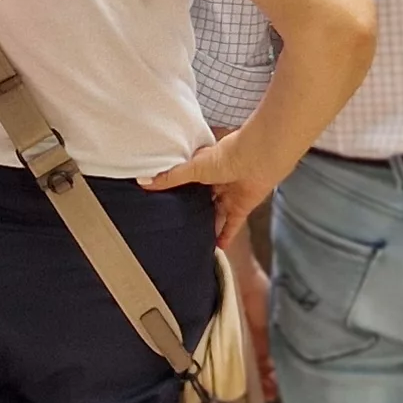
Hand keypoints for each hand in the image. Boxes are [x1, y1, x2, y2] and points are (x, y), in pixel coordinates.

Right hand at [141, 130, 285, 244]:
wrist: (259, 159)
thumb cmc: (227, 155)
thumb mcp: (193, 168)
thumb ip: (170, 178)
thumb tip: (143, 182)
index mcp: (204, 165)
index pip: (187, 178)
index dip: (176, 188)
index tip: (162, 200)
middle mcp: (217, 180)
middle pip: (201, 198)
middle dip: (191, 208)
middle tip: (175, 222)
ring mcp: (230, 195)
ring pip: (215, 213)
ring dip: (207, 224)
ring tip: (191, 238)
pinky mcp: (242, 208)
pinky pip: (231, 225)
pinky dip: (224, 236)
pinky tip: (215, 247)